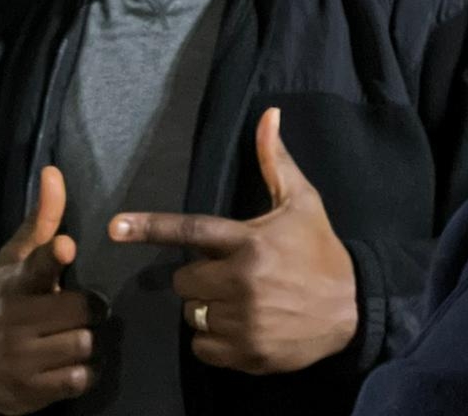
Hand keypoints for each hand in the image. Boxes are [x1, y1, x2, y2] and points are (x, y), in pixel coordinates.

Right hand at [0, 166, 99, 412]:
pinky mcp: (32, 391)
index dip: (54, 256)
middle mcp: (17, 321)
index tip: (68, 246)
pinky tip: (76, 361)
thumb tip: (54, 171)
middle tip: (87, 307)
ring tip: (82, 332)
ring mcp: (23, 360)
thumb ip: (42, 220)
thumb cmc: (6, 298)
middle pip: (80, 310)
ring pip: (83, 344)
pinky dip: (86, 371)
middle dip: (91, 308)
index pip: (37, 265)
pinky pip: (79, 379)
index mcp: (16, 283)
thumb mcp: (15, 258)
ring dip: (91, 340)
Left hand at [110, 106, 358, 374]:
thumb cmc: (320, 249)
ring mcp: (243, 321)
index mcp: (249, 241)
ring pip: (192, 315)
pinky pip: (202, 348)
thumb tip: (269, 114)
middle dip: (199, 276)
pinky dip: (214, 340)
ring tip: (239, 300)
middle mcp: (242, 280)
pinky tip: (240, 327)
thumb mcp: (302, 201)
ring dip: (207, 308)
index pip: (190, 230)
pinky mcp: (247, 354)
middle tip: (228, 273)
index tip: (115, 227)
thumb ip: (275, 161)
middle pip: (183, 281)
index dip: (150, 227)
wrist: (351, 309)